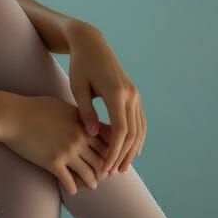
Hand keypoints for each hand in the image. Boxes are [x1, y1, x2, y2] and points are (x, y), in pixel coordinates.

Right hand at [0, 94, 111, 195]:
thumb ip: (78, 115)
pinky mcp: (52, 163)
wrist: (12, 116)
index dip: (111, 152)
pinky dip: (72, 188)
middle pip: (101, 160)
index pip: (107, 142)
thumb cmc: (34, 107)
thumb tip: (86, 119)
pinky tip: (72, 190)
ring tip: (92, 185)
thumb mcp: (62, 106)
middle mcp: (78, 139)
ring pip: (88, 173)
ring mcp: (66, 152)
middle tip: (104, 176)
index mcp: (82, 124)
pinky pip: (69, 181)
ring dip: (92, 181)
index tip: (110, 158)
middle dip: (104, 169)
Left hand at [65, 22, 146, 175]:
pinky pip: (140, 121)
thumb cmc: (80, 66)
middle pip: (132, 133)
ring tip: (121, 167)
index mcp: (116, 93)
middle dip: (123, 155)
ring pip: (139, 129)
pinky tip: (130, 151)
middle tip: (112, 173)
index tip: (105, 167)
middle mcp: (130, 95)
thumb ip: (86, 112)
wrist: (92, 44)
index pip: (120, 130)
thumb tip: (92, 135)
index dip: (114, 151)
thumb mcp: (78, 88)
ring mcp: (135, 95)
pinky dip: (137, 138)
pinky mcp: (135, 94)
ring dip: (132, 150)